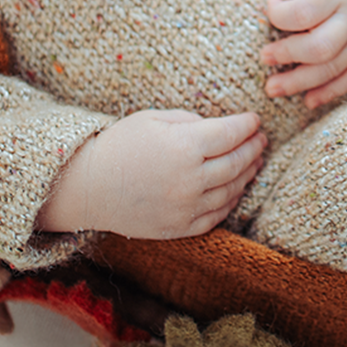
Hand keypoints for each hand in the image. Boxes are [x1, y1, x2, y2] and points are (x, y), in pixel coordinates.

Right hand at [38, 110, 264, 238]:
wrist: (86, 187)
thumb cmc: (118, 145)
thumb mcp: (153, 119)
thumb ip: (190, 121)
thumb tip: (219, 129)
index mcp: (184, 147)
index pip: (230, 134)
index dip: (247, 126)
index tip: (254, 120)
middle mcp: (190, 180)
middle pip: (236, 163)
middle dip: (253, 148)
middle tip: (260, 139)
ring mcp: (186, 207)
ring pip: (231, 190)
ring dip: (247, 174)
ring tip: (254, 162)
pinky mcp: (179, 227)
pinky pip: (216, 215)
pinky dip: (231, 200)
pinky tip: (235, 188)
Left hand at [261, 0, 346, 108]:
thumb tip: (278, 2)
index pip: (304, 11)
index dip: (280, 15)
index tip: (270, 8)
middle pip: (319, 47)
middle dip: (287, 56)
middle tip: (265, 56)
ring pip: (333, 68)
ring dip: (300, 82)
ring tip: (273, 88)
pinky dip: (330, 92)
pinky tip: (308, 99)